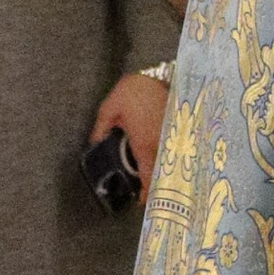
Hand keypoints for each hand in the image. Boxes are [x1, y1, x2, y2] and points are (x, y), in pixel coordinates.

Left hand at [91, 68, 170, 199]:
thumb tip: (93, 144)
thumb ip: (100, 128)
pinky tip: (170, 164)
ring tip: (162, 185)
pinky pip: (178, 152)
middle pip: (164, 176)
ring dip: (168, 176)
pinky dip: (174, 162)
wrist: (159, 72)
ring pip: (173, 166)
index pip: (148, 178)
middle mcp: (162, 145)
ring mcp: (174, 137)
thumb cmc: (134, 90)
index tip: (144, 202)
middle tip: (154, 199)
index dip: (147, 193)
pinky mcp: (180, 129)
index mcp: (144, 144)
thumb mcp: (109, 108)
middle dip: (160, 189)